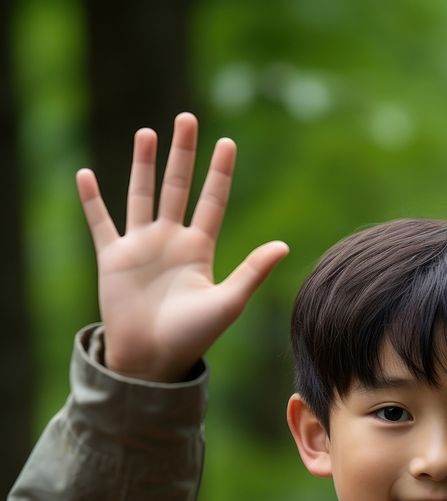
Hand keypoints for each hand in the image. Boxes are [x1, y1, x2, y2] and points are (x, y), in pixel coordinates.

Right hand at [76, 112, 288, 381]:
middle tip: (187, 118)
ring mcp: (141, 247)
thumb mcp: (227, 302)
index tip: (227, 142)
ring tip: (147, 133)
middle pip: (178, 188)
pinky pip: (101, 222)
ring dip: (143, 165)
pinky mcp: (113, 258)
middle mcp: (171, 242)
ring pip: (141, 195)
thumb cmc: (192, 336)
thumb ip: (252, 271)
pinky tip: (85, 175)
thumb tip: (283, 245)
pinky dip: (92, 200)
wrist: (152, 359)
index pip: (212, 202)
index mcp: (199, 250)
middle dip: (182, 154)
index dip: (219, 173)